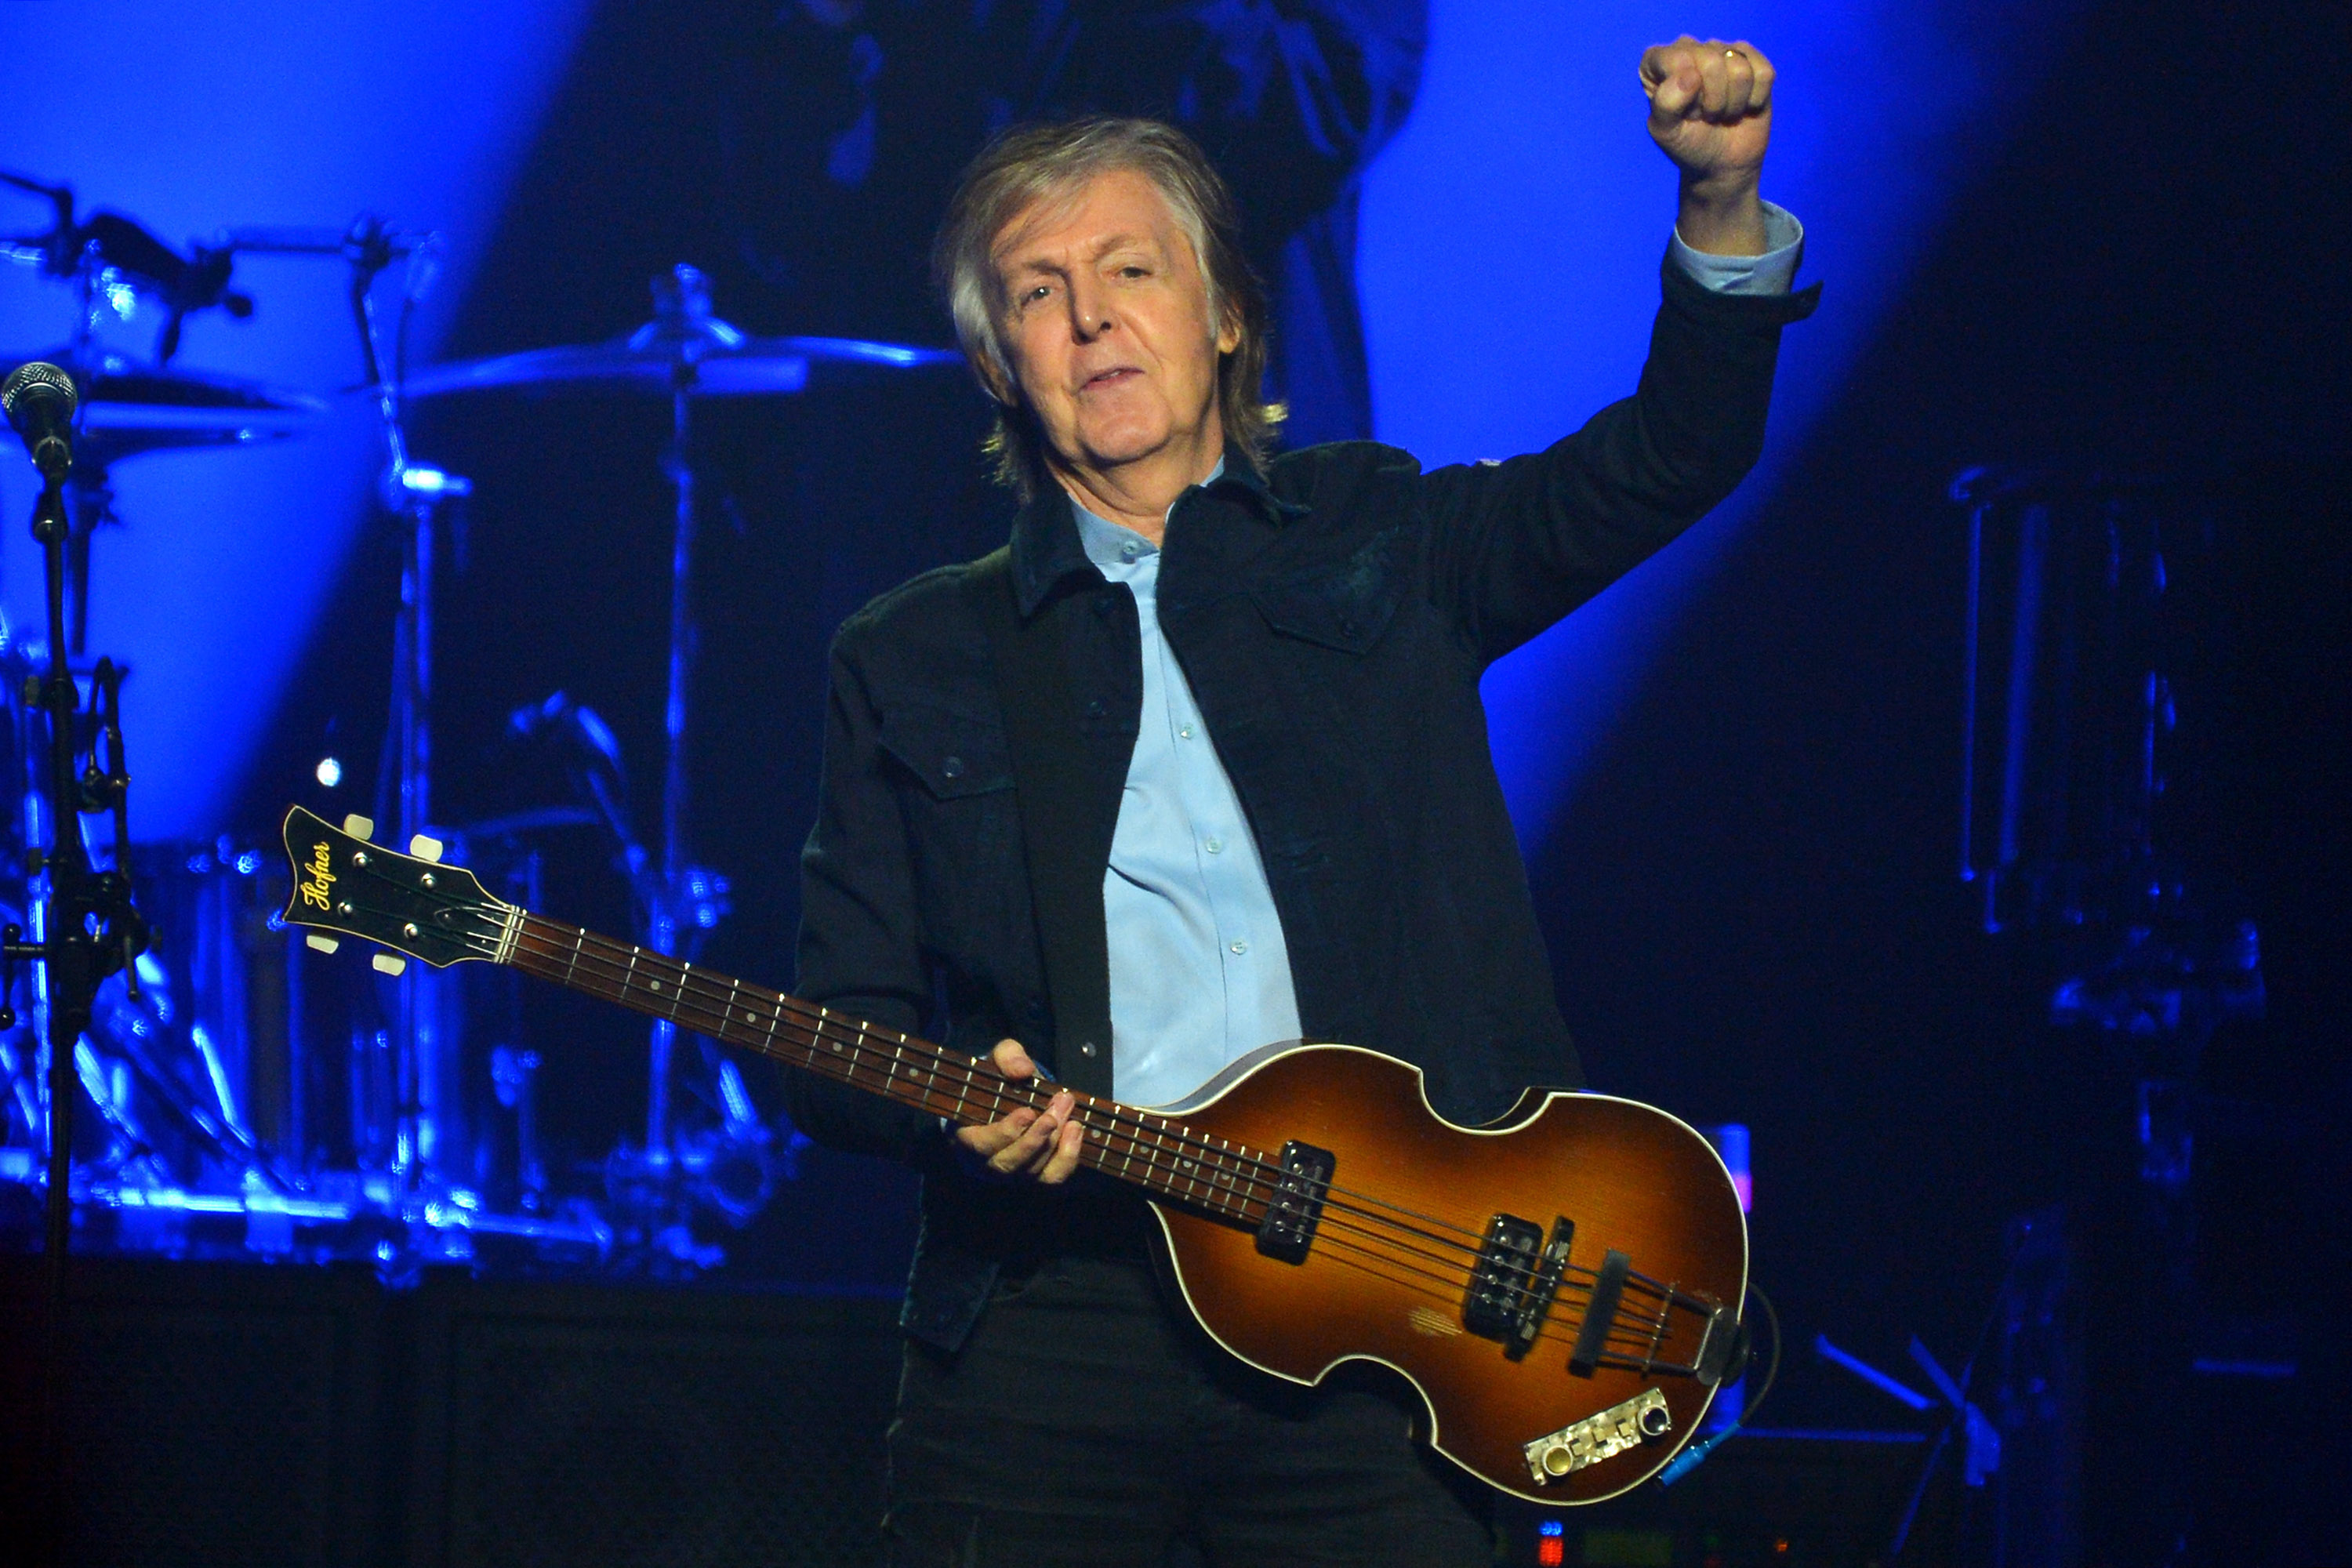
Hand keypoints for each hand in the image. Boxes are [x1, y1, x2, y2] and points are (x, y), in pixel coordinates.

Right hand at [953, 1038, 1084, 1182]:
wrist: (1016, 1095)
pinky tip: (1075, 1129)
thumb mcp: (1000, 1057)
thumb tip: (1023, 1069)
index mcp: (966, 1137)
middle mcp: (986, 1164)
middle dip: (1035, 1137)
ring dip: (1054, 1142)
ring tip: (1067, 1112)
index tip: (1027, 1112)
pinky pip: (1052, 1177)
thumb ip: (1007, 1057)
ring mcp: (1012, 1175)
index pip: (980, 1145)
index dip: (1004, 1132)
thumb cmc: (1001, 1079)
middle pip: (1009, 1163)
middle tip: (1056, 1109)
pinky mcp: (1036, 1178)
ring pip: (1032, 1171)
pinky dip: (1068, 1156)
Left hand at [1640, 36, 1775, 254]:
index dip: (1682, 88)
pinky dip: (1757, 96)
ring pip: (1737, 64)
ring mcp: (1724, 55)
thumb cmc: (1689, 151)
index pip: (1669, 56)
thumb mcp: (1667, 133)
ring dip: (1734, 101)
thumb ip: (1667, 104)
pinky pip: (1763, 68)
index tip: (1685, 113)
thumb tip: (1688, 74)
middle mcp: (1691, 51)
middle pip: (1709, 57)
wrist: (1723, 169)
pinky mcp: (1755, 64)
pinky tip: (1745, 108)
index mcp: (1660, 64)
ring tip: (1724, 117)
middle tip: (1707, 120)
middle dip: (1711, 99)